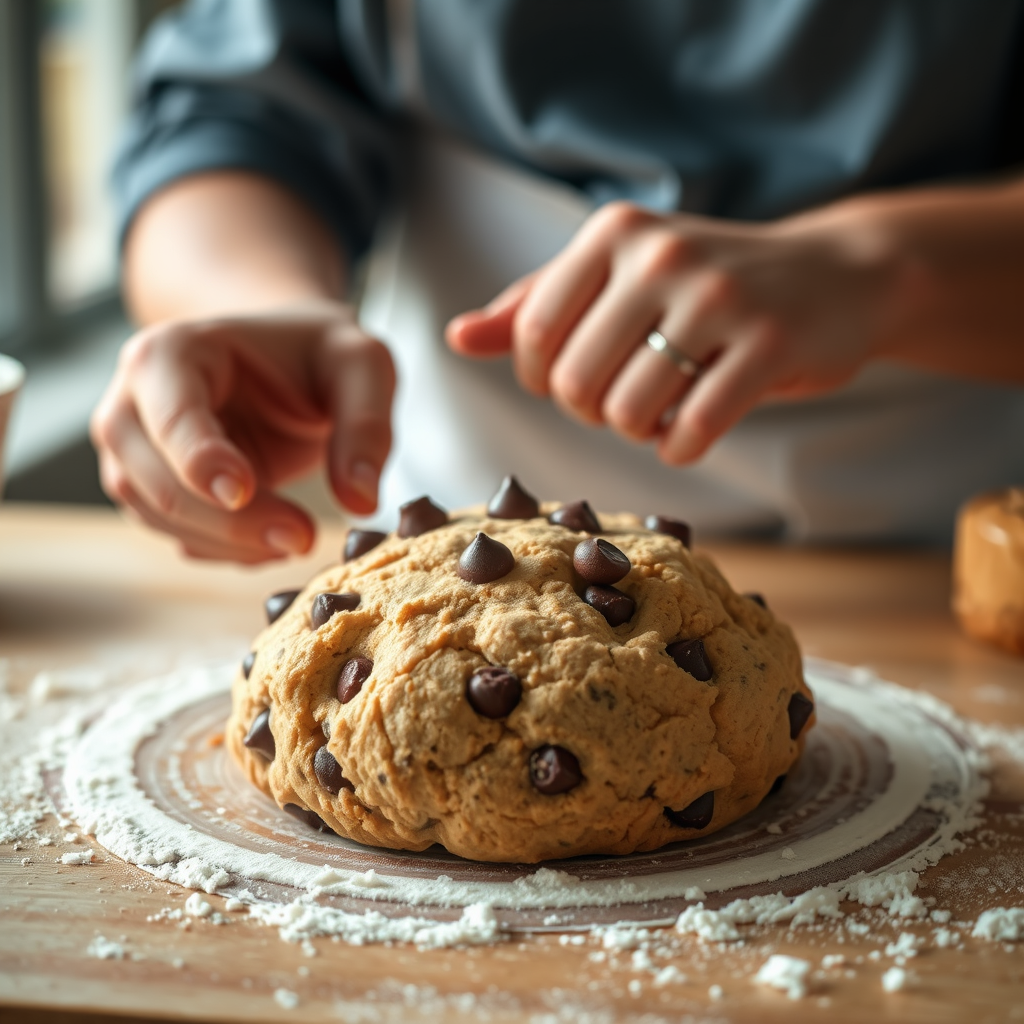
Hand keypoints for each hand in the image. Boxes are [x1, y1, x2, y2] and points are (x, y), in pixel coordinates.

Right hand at [91, 302, 394, 562]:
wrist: (293, 366)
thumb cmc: (320, 356)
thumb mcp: (362, 367)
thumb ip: (365, 426)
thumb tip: (360, 501)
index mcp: (171, 353)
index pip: (171, 417)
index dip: (202, 461)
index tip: (244, 491)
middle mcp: (133, 402)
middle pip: (157, 481)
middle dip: (231, 521)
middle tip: (303, 537)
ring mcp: (134, 452)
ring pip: (161, 518)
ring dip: (232, 543)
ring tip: (299, 536)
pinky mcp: (154, 492)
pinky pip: (179, 537)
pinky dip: (229, 550)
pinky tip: (277, 537)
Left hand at [447, 200, 899, 462]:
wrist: (838, 275)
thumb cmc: (709, 285)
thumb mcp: (619, 278)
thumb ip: (536, 306)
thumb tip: (457, 336)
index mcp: (613, 234)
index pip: (532, 333)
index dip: (540, 380)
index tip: (571, 382)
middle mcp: (660, 255)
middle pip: (573, 382)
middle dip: (591, 411)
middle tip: (625, 399)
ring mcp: (719, 298)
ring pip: (627, 413)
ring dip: (639, 431)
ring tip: (664, 408)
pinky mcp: (769, 345)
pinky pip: (690, 432)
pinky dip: (683, 448)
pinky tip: (696, 425)